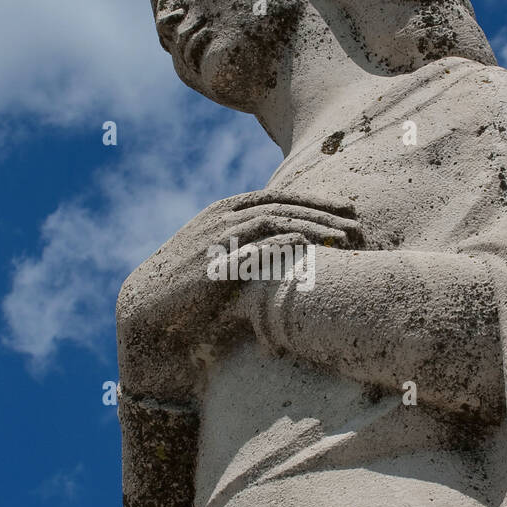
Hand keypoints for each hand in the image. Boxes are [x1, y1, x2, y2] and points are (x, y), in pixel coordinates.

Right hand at [117, 191, 361, 397]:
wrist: (149, 309)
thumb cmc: (188, 288)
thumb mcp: (219, 256)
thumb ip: (247, 244)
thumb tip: (288, 246)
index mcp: (224, 210)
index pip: (279, 197)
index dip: (315, 201)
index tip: (347, 210)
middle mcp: (222, 218)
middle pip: (283, 205)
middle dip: (323, 212)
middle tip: (356, 223)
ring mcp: (217, 238)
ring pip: (275, 222)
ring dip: (314, 227)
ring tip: (344, 239)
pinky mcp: (214, 263)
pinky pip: (255, 247)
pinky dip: (285, 242)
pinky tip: (311, 246)